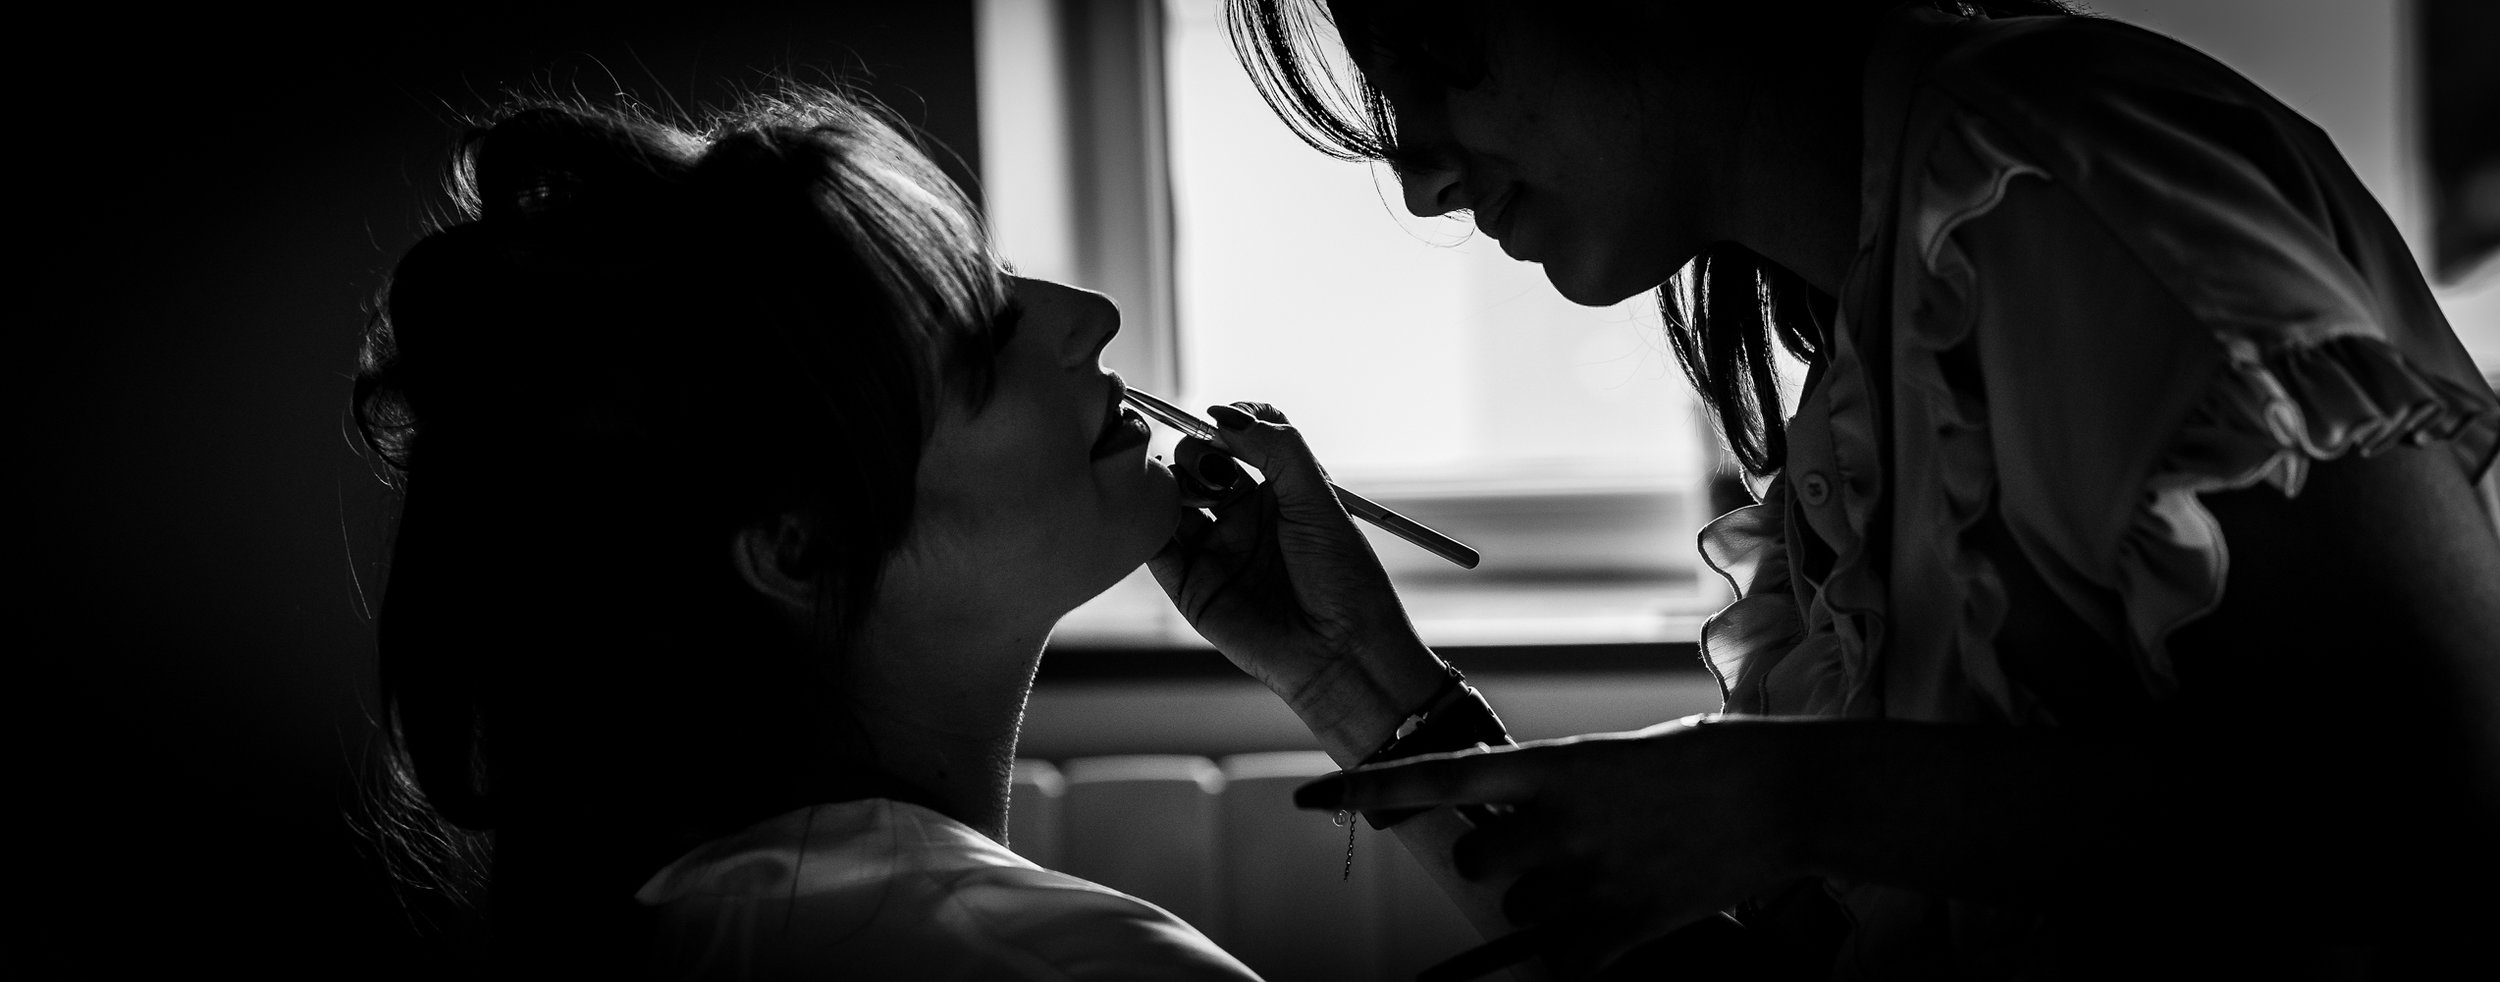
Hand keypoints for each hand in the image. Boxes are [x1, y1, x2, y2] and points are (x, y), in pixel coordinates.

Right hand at [1148, 402, 1439, 725]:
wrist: (1340, 653)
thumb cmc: (1343, 578)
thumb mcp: (1318, 499)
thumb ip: (1276, 449)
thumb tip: (1224, 414)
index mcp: (1279, 492)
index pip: (1240, 437)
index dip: (1226, 422)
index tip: (1220, 420)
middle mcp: (1243, 517)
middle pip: (1199, 461)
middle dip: (1193, 450)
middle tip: (1205, 461)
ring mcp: (1215, 549)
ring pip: (1172, 498)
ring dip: (1170, 481)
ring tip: (1187, 486)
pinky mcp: (1191, 586)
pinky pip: (1156, 547)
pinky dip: (1149, 524)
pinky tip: (1161, 511)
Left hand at [1293, 717, 1814, 977]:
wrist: (1788, 793)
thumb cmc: (1704, 761)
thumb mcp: (1613, 760)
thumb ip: (1551, 792)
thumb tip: (1505, 832)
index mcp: (1552, 766)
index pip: (1434, 780)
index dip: (1365, 791)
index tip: (1307, 798)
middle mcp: (1559, 824)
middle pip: (1476, 863)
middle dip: (1504, 860)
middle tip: (1559, 845)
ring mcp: (1592, 880)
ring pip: (1520, 912)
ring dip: (1547, 904)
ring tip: (1610, 872)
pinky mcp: (1628, 928)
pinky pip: (1562, 968)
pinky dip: (1572, 963)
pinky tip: (1609, 931)